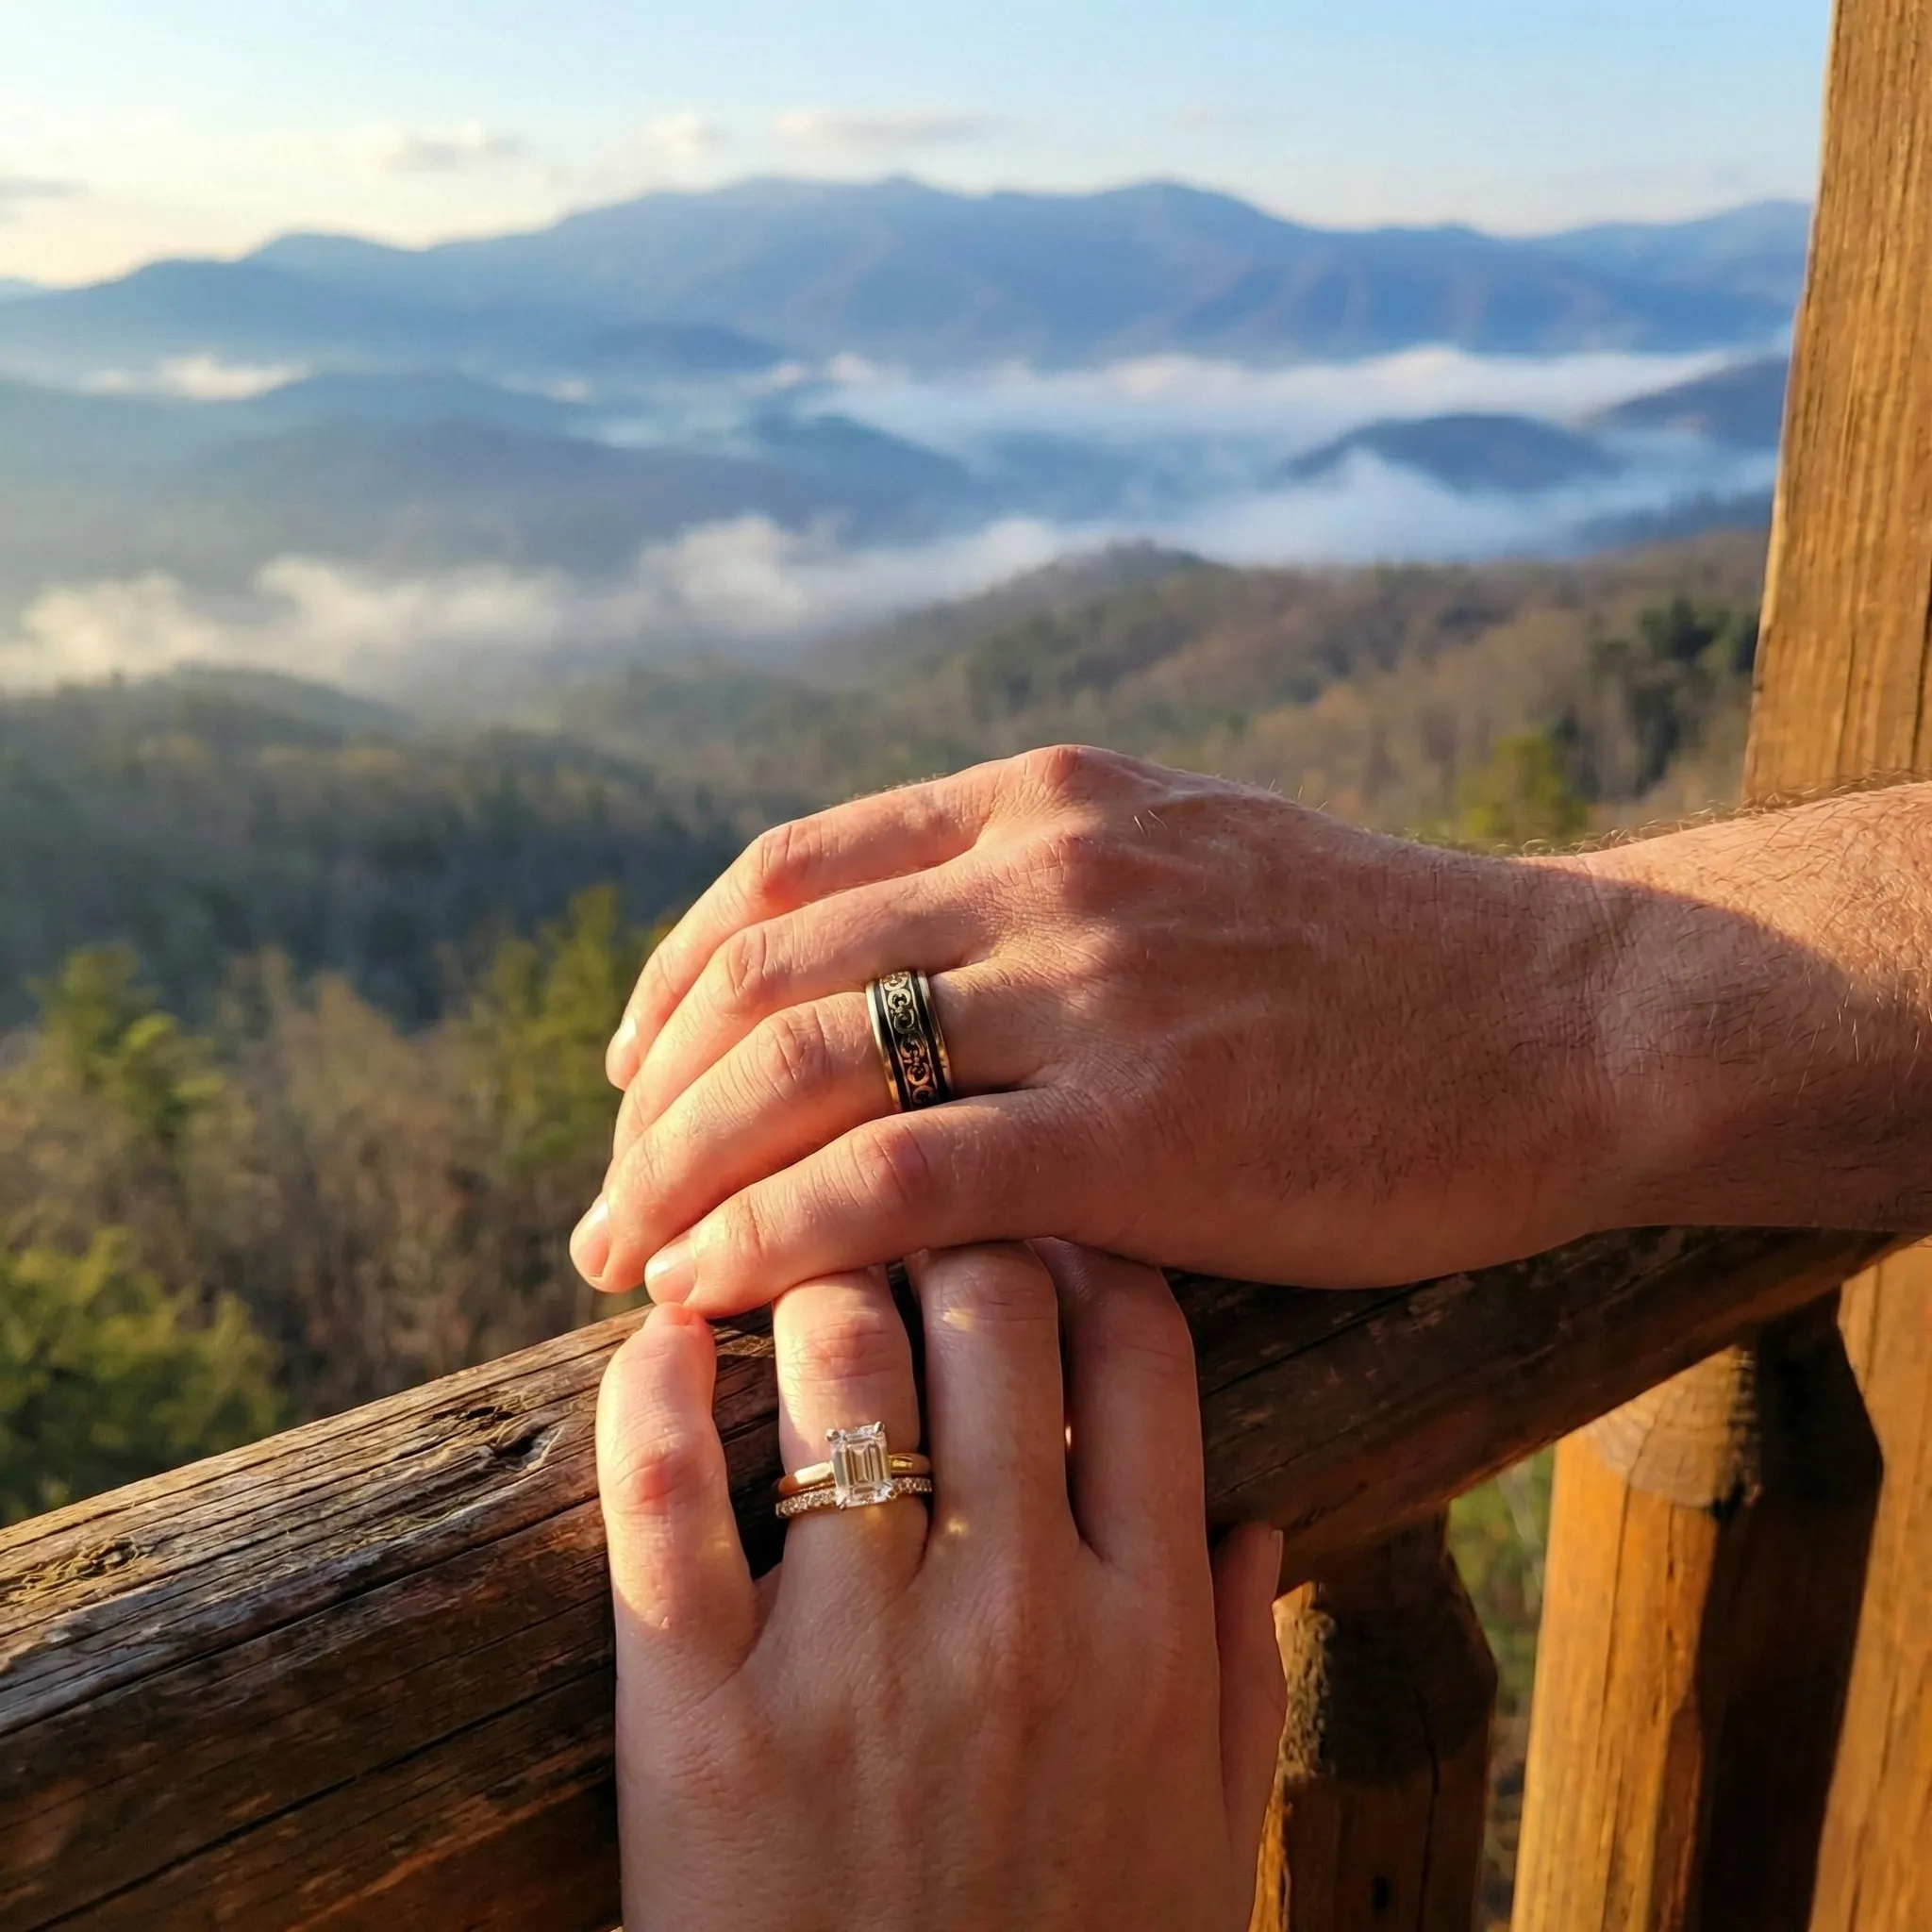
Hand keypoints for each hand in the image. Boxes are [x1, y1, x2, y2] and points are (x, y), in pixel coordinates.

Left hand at [574, 745, 1621, 1312]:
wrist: (1565, 1018)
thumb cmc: (1374, 964)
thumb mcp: (1185, 863)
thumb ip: (1039, 892)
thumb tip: (901, 976)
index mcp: (1045, 801)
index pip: (787, 872)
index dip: (677, 976)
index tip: (631, 1074)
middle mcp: (1048, 869)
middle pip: (765, 974)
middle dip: (651, 1099)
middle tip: (602, 1203)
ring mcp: (1094, 989)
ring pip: (805, 1071)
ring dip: (679, 1173)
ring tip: (621, 1263)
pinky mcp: (1146, 1128)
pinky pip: (897, 1183)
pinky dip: (774, 1236)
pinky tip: (711, 1292)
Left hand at [596, 1241, 1285, 1931]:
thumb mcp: (1209, 1844)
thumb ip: (1248, 1671)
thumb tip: (1258, 1517)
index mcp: (1150, 1631)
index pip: (1141, 1346)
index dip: (1091, 1250)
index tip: (1043, 1232)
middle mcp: (1018, 1614)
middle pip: (993, 1305)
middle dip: (952, 1233)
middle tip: (907, 1224)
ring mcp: (857, 1658)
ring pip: (838, 1359)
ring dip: (812, 1282)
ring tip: (788, 1271)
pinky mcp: (702, 1716)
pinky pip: (663, 1493)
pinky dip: (649, 1388)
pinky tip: (658, 1341)